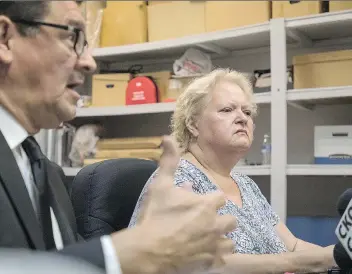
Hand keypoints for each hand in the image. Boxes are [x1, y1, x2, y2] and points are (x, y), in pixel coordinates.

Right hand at [112, 136, 235, 273]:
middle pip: (231, 219)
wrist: (148, 248)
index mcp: (207, 204)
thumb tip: (167, 137)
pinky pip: (222, 258)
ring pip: (230, 241)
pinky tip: (204, 252)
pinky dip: (216, 256)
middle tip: (205, 220)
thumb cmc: (156, 215)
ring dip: (222, 238)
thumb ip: (168, 161)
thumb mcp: (160, 184)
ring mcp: (214, 244)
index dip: (211, 199)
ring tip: (208, 237)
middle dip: (221, 218)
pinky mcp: (210, 261)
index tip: (200, 202)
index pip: (220, 197)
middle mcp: (216, 224)